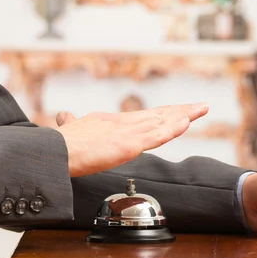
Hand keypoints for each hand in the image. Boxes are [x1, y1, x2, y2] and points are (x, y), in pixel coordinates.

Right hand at [55, 104, 208, 176]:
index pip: (142, 117)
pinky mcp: (127, 144)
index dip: (161, 114)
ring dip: (182, 116)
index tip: (176, 111)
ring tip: (201, 110)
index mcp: (110, 121)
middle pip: (157, 115)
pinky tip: (186, 124)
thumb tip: (65, 115)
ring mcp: (126, 132)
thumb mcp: (69, 130)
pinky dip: (172, 129)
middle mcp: (121, 122)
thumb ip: (72, 123)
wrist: (56, 151)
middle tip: (199, 106)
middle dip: (179, 111)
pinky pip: (156, 136)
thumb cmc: (61, 144)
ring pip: (161, 122)